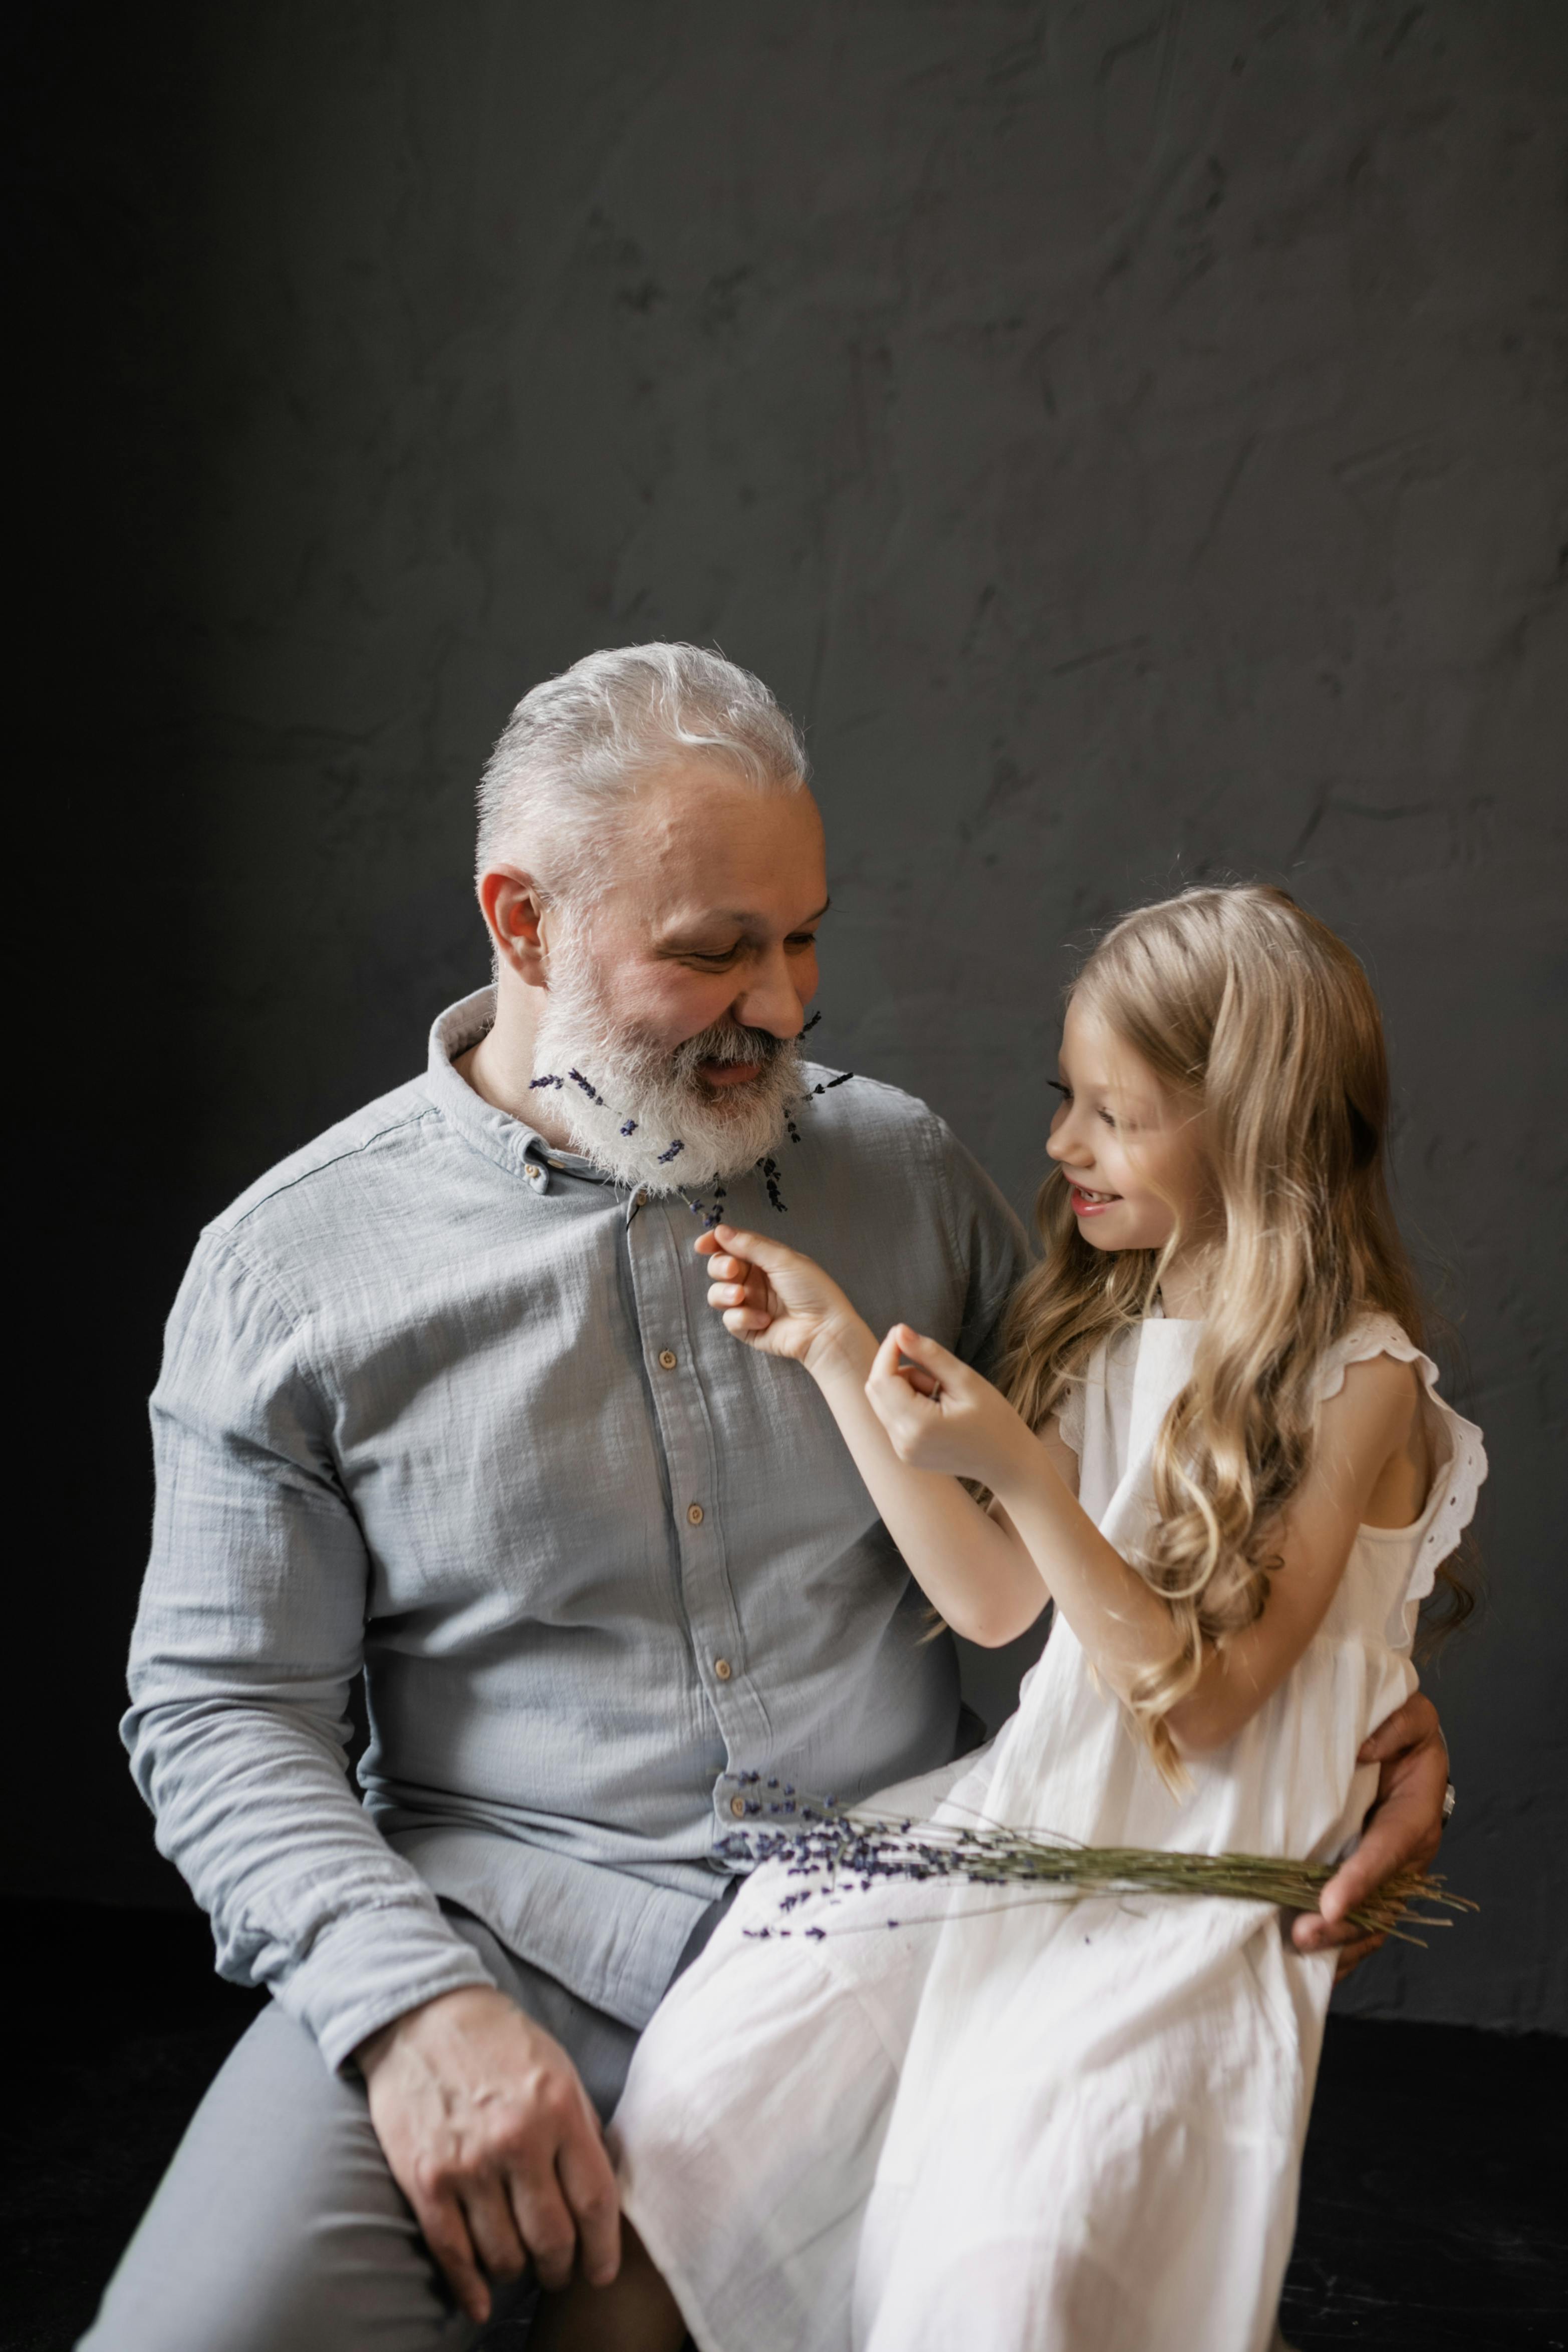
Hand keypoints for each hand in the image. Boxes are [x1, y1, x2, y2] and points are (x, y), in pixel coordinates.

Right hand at [355, 1985, 619, 2324]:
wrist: (422, 2016)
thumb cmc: (499, 2043)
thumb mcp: (558, 2070)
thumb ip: (580, 2129)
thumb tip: (600, 2194)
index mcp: (558, 2110)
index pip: (595, 2202)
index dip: (604, 2249)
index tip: (601, 2270)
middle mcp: (517, 2141)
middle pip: (552, 2238)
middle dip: (562, 2267)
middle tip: (560, 2270)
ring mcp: (469, 2164)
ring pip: (505, 2254)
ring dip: (517, 2270)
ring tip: (521, 2262)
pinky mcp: (426, 2179)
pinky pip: (453, 2253)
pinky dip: (470, 2288)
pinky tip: (482, 2301)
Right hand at [696, 1224, 866, 1373]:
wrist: (824, 1329)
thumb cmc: (811, 1289)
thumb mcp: (783, 1260)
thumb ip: (750, 1245)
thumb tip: (720, 1230)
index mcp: (764, 1259)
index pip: (733, 1246)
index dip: (715, 1243)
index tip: (702, 1245)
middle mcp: (754, 1280)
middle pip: (720, 1268)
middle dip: (720, 1267)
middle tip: (733, 1270)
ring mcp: (749, 1305)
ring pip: (718, 1295)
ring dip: (724, 1293)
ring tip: (741, 1296)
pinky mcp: (748, 1328)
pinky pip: (730, 1320)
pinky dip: (743, 1318)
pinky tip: (764, 1320)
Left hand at [863, 1323, 1028, 1487]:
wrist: (1007, 1461)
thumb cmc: (995, 1419)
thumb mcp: (965, 1380)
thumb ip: (929, 1354)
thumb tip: (899, 1330)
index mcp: (919, 1425)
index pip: (881, 1380)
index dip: (888, 1351)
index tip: (903, 1335)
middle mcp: (903, 1442)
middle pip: (875, 1390)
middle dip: (897, 1370)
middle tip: (934, 1374)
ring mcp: (902, 1451)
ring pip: (882, 1402)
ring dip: (903, 1388)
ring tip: (939, 1394)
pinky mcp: (905, 1454)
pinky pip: (892, 1417)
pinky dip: (907, 1403)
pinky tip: (935, 1409)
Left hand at [1292, 1689, 1448, 1980]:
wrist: (1403, 1746)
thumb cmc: (1403, 1732)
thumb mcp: (1411, 1718)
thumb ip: (1399, 1726)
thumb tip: (1367, 1748)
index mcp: (1415, 1812)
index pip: (1387, 1851)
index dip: (1361, 1880)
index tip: (1329, 1905)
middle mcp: (1408, 1852)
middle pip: (1381, 1901)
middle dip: (1344, 1925)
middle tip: (1303, 1937)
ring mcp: (1393, 1872)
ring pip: (1374, 1920)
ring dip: (1340, 1942)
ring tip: (1301, 1954)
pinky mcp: (1375, 1880)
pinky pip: (1364, 1920)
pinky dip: (1340, 1944)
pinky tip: (1312, 1960)